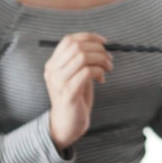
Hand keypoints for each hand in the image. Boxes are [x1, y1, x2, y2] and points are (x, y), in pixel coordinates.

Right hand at [44, 32, 112, 151]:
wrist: (67, 125)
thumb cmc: (74, 99)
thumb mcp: (75, 76)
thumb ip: (81, 62)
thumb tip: (100, 47)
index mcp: (52, 64)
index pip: (68, 40)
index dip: (88, 37)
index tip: (103, 42)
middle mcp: (52, 71)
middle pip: (76, 47)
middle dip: (97, 49)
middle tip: (109, 58)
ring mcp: (59, 81)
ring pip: (82, 57)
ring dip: (101, 60)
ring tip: (108, 68)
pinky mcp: (68, 92)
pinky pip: (87, 72)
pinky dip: (99, 72)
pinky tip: (101, 79)